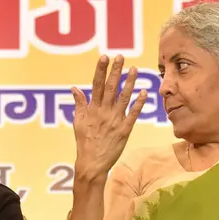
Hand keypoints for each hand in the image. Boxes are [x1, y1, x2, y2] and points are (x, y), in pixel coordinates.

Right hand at [71, 54, 146, 180]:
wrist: (92, 163)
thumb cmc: (84, 142)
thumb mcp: (78, 122)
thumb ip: (79, 104)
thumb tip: (74, 88)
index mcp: (92, 109)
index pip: (96, 85)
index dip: (100, 70)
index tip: (104, 57)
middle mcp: (104, 112)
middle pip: (110, 88)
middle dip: (115, 71)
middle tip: (121, 56)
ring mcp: (115, 120)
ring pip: (123, 98)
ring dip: (129, 83)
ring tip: (134, 69)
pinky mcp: (124, 130)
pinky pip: (133, 114)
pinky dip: (139, 103)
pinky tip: (144, 92)